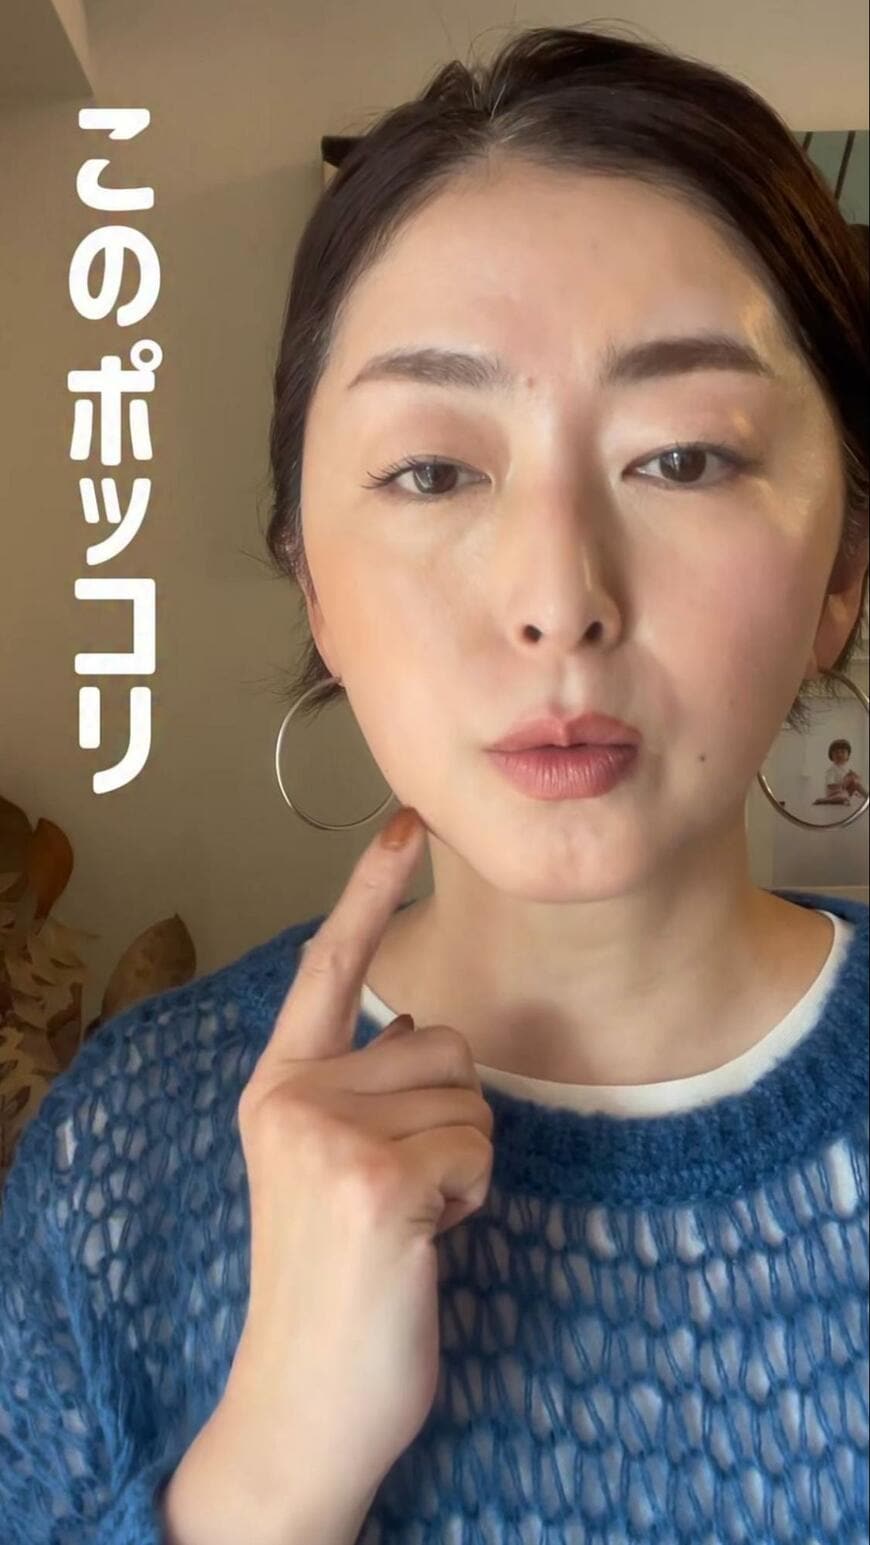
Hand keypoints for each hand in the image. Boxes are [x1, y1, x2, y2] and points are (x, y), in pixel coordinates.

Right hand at [224, 807, 493, 1510]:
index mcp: (278, 1086)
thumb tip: (422, 1024)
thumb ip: (361, 1089)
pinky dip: (472, 1198)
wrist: (303, 1401)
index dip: (369, 890)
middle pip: (445, 1042)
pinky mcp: (375, 1182)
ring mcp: (329, 1137)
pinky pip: (480, 1150)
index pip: (331, 967)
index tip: (406, 822)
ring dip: (465, 1162)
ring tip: (409, 1219)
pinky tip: (422, 1242)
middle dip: (453, 1116)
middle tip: (403, 1192)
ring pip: (473, 1099)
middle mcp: (293, 1096)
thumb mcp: (325, 1166)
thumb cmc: (335, 1282)